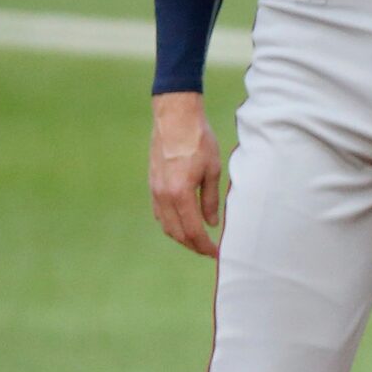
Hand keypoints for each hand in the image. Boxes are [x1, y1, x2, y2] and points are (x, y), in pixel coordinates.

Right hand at [150, 92, 223, 258]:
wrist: (175, 118)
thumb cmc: (199, 141)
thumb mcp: (213, 171)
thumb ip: (210, 200)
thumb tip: (211, 224)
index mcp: (180, 194)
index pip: (193, 230)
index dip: (205, 246)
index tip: (218, 253)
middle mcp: (163, 195)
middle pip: (177, 232)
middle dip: (194, 245)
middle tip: (210, 251)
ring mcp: (155, 190)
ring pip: (166, 225)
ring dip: (181, 236)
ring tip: (199, 241)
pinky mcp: (153, 184)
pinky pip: (159, 212)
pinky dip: (171, 223)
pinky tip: (183, 224)